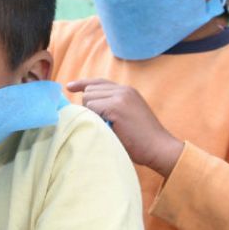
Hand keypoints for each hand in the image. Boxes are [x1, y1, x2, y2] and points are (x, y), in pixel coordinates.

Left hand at [67, 78, 183, 176]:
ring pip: (89, 98)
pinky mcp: (116, 107)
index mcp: (127, 91)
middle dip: (89, 107)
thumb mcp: (128, 116)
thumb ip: (112, 107)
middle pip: (90, 90)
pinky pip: (92, 108)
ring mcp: (121, 97)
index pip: (99, 82)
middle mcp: (123, 90)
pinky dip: (95, 119)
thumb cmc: (142, 139)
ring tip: (107, 126)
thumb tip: (87, 107)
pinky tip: (107, 128)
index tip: (69, 86)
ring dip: (91, 113)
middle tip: (101, 123)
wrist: (159, 147)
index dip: (82, 84)